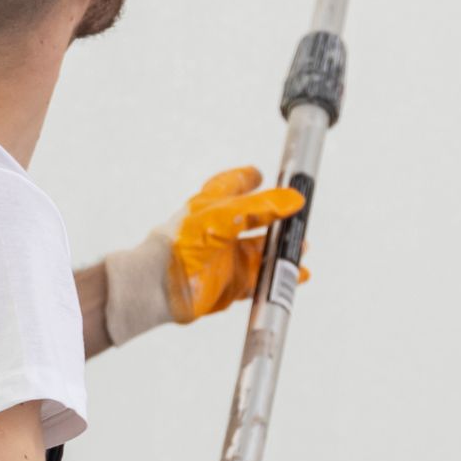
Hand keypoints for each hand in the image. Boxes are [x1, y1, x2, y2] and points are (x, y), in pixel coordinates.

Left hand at [102, 167, 306, 343]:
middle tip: (298, 215)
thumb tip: (295, 199)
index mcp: (212, 206)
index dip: (246, 178)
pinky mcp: (231, 283)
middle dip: (278, 219)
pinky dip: (279, 277)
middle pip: (255, 220)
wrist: (159, 286)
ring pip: (262, 252)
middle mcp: (220, 231)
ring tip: (301, 246)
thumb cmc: (181, 244)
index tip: (260, 174)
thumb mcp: (223, 216)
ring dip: (283, 249)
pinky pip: (261, 279)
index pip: (231, 185)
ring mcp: (227, 258)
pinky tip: (297, 274)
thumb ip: (260, 207)